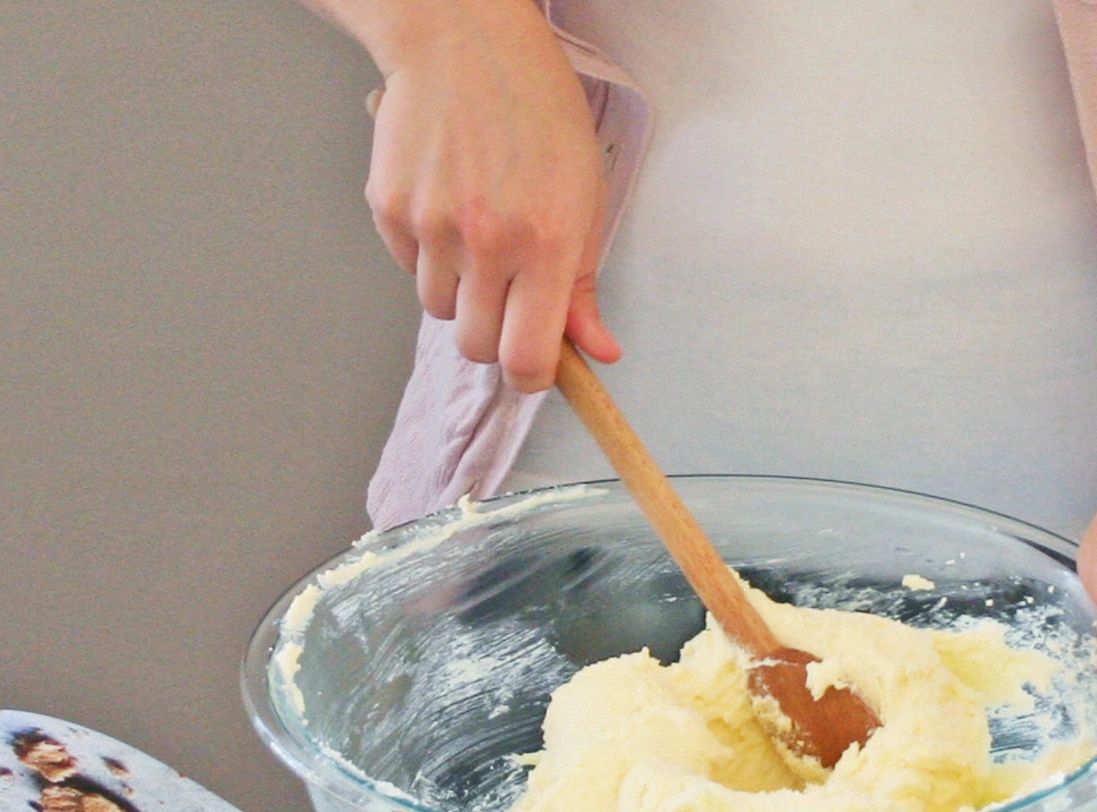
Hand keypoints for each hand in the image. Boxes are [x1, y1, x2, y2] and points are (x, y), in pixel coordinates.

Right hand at [362, 0, 616, 390]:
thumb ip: (583, 286)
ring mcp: (432, 226)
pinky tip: (447, 204)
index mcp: (547, 243)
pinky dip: (427, 255)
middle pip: (478, 348)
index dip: (531, 376)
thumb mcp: (584, 197)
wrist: (465, 40)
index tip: (535, 366)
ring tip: (478, 232)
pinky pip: (408, 270)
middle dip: (495, 335)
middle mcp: (487, 241)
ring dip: (461, 292)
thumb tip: (596, 351)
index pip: (527, 359)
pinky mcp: (390, 208)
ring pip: (442, 312)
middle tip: (508, 293)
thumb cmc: (537, 112)